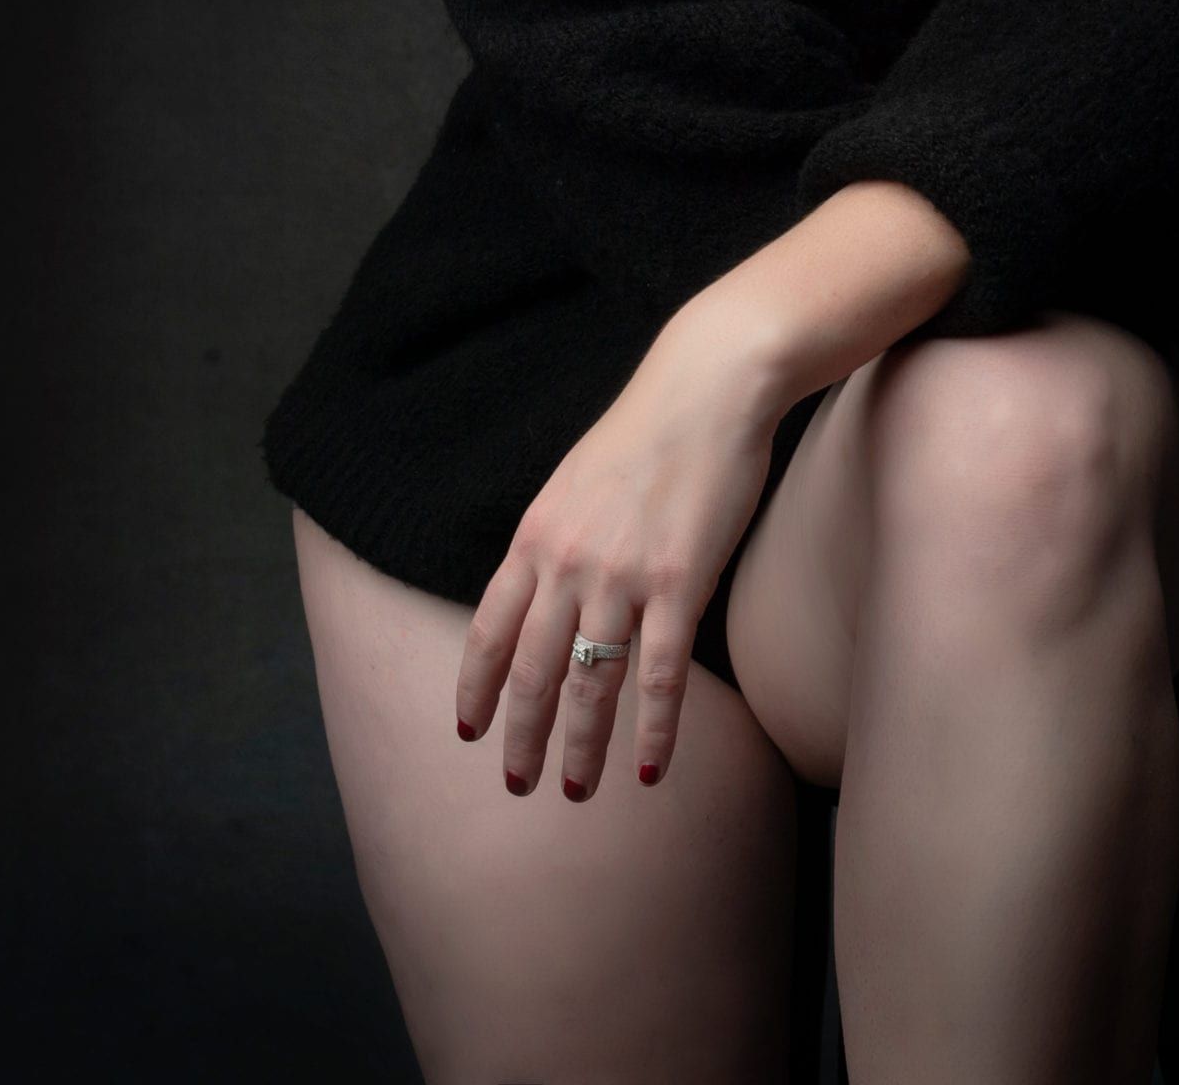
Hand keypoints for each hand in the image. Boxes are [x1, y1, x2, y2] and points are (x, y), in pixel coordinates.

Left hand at [453, 318, 778, 798]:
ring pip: (590, 685)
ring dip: (580, 747)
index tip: (470, 733)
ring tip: (576, 790)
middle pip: (533, 671)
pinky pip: (659, 675)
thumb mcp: (576, 481)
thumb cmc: (650, 429)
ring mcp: (622, 575)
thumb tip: (547, 592)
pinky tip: (649, 769)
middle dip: (520, 737)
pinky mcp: (680, 582)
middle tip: (517, 786)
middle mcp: (568, 561)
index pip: (490, 631)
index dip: (478, 688)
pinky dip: (653, 730)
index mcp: (536, 535)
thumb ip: (556, 538)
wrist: (708, 386)